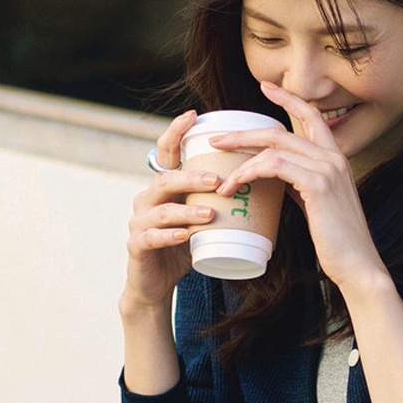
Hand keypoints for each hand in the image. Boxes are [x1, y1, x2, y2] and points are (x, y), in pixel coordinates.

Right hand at [121, 110, 223, 317]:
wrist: (157, 286)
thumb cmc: (184, 249)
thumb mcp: (203, 222)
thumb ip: (221, 202)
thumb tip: (266, 184)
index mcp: (163, 188)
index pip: (167, 155)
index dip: (176, 133)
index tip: (194, 116)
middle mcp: (146, 199)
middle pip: (167, 180)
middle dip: (192, 177)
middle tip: (219, 181)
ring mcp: (138, 222)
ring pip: (161, 209)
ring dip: (187, 211)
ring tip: (211, 214)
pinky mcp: (136, 246)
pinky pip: (151, 237)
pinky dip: (169, 236)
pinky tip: (185, 235)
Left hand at [204, 82, 389, 294]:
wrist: (358, 266)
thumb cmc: (338, 244)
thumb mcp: (319, 206)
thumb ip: (302, 185)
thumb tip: (276, 179)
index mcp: (336, 160)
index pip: (312, 117)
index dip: (289, 100)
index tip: (267, 88)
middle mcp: (334, 158)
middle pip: (282, 130)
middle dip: (245, 132)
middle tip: (218, 138)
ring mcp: (327, 169)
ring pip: (274, 146)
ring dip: (241, 157)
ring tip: (221, 172)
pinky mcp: (318, 185)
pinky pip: (274, 165)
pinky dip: (250, 171)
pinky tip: (237, 184)